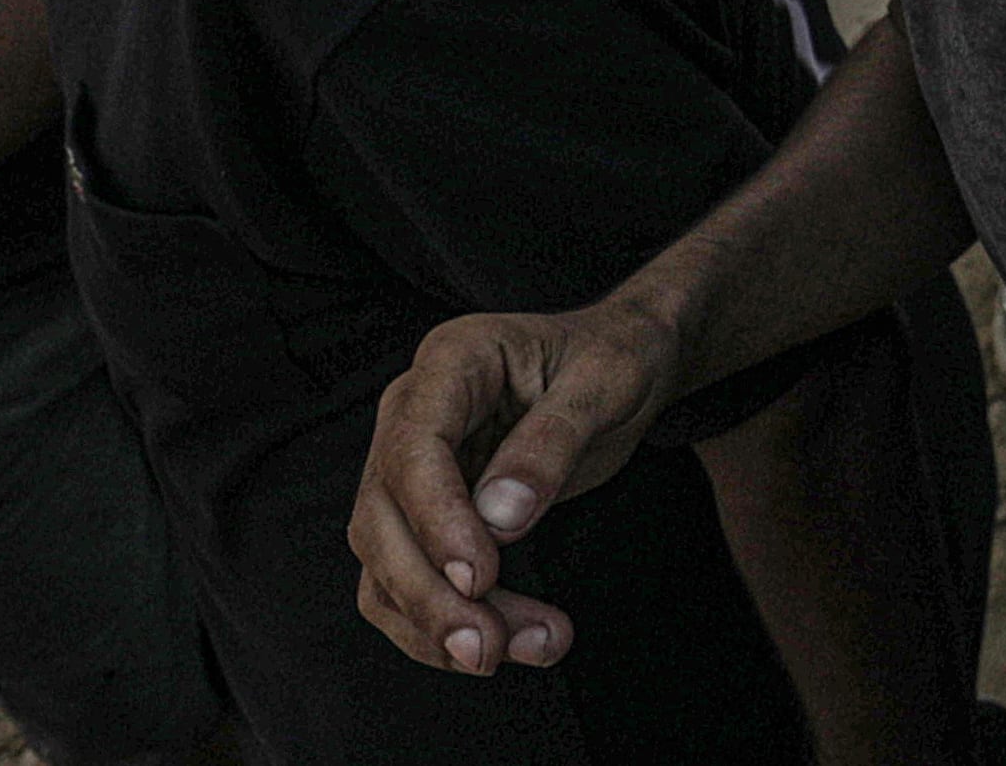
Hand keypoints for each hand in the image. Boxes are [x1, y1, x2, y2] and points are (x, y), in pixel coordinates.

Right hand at [348, 301, 685, 675]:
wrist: (625, 363)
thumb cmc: (616, 357)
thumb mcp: (607, 381)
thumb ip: (553, 441)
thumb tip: (500, 519)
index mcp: (451, 361)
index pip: (412, 448)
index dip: (437, 520)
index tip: (480, 578)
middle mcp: (412, 414)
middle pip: (380, 518)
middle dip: (429, 594)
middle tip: (489, 648)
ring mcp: (411, 469)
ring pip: (387, 564)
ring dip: (441, 623)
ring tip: (531, 648)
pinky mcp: (425, 515)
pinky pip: (409, 583)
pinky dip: (447, 626)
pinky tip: (511, 646)